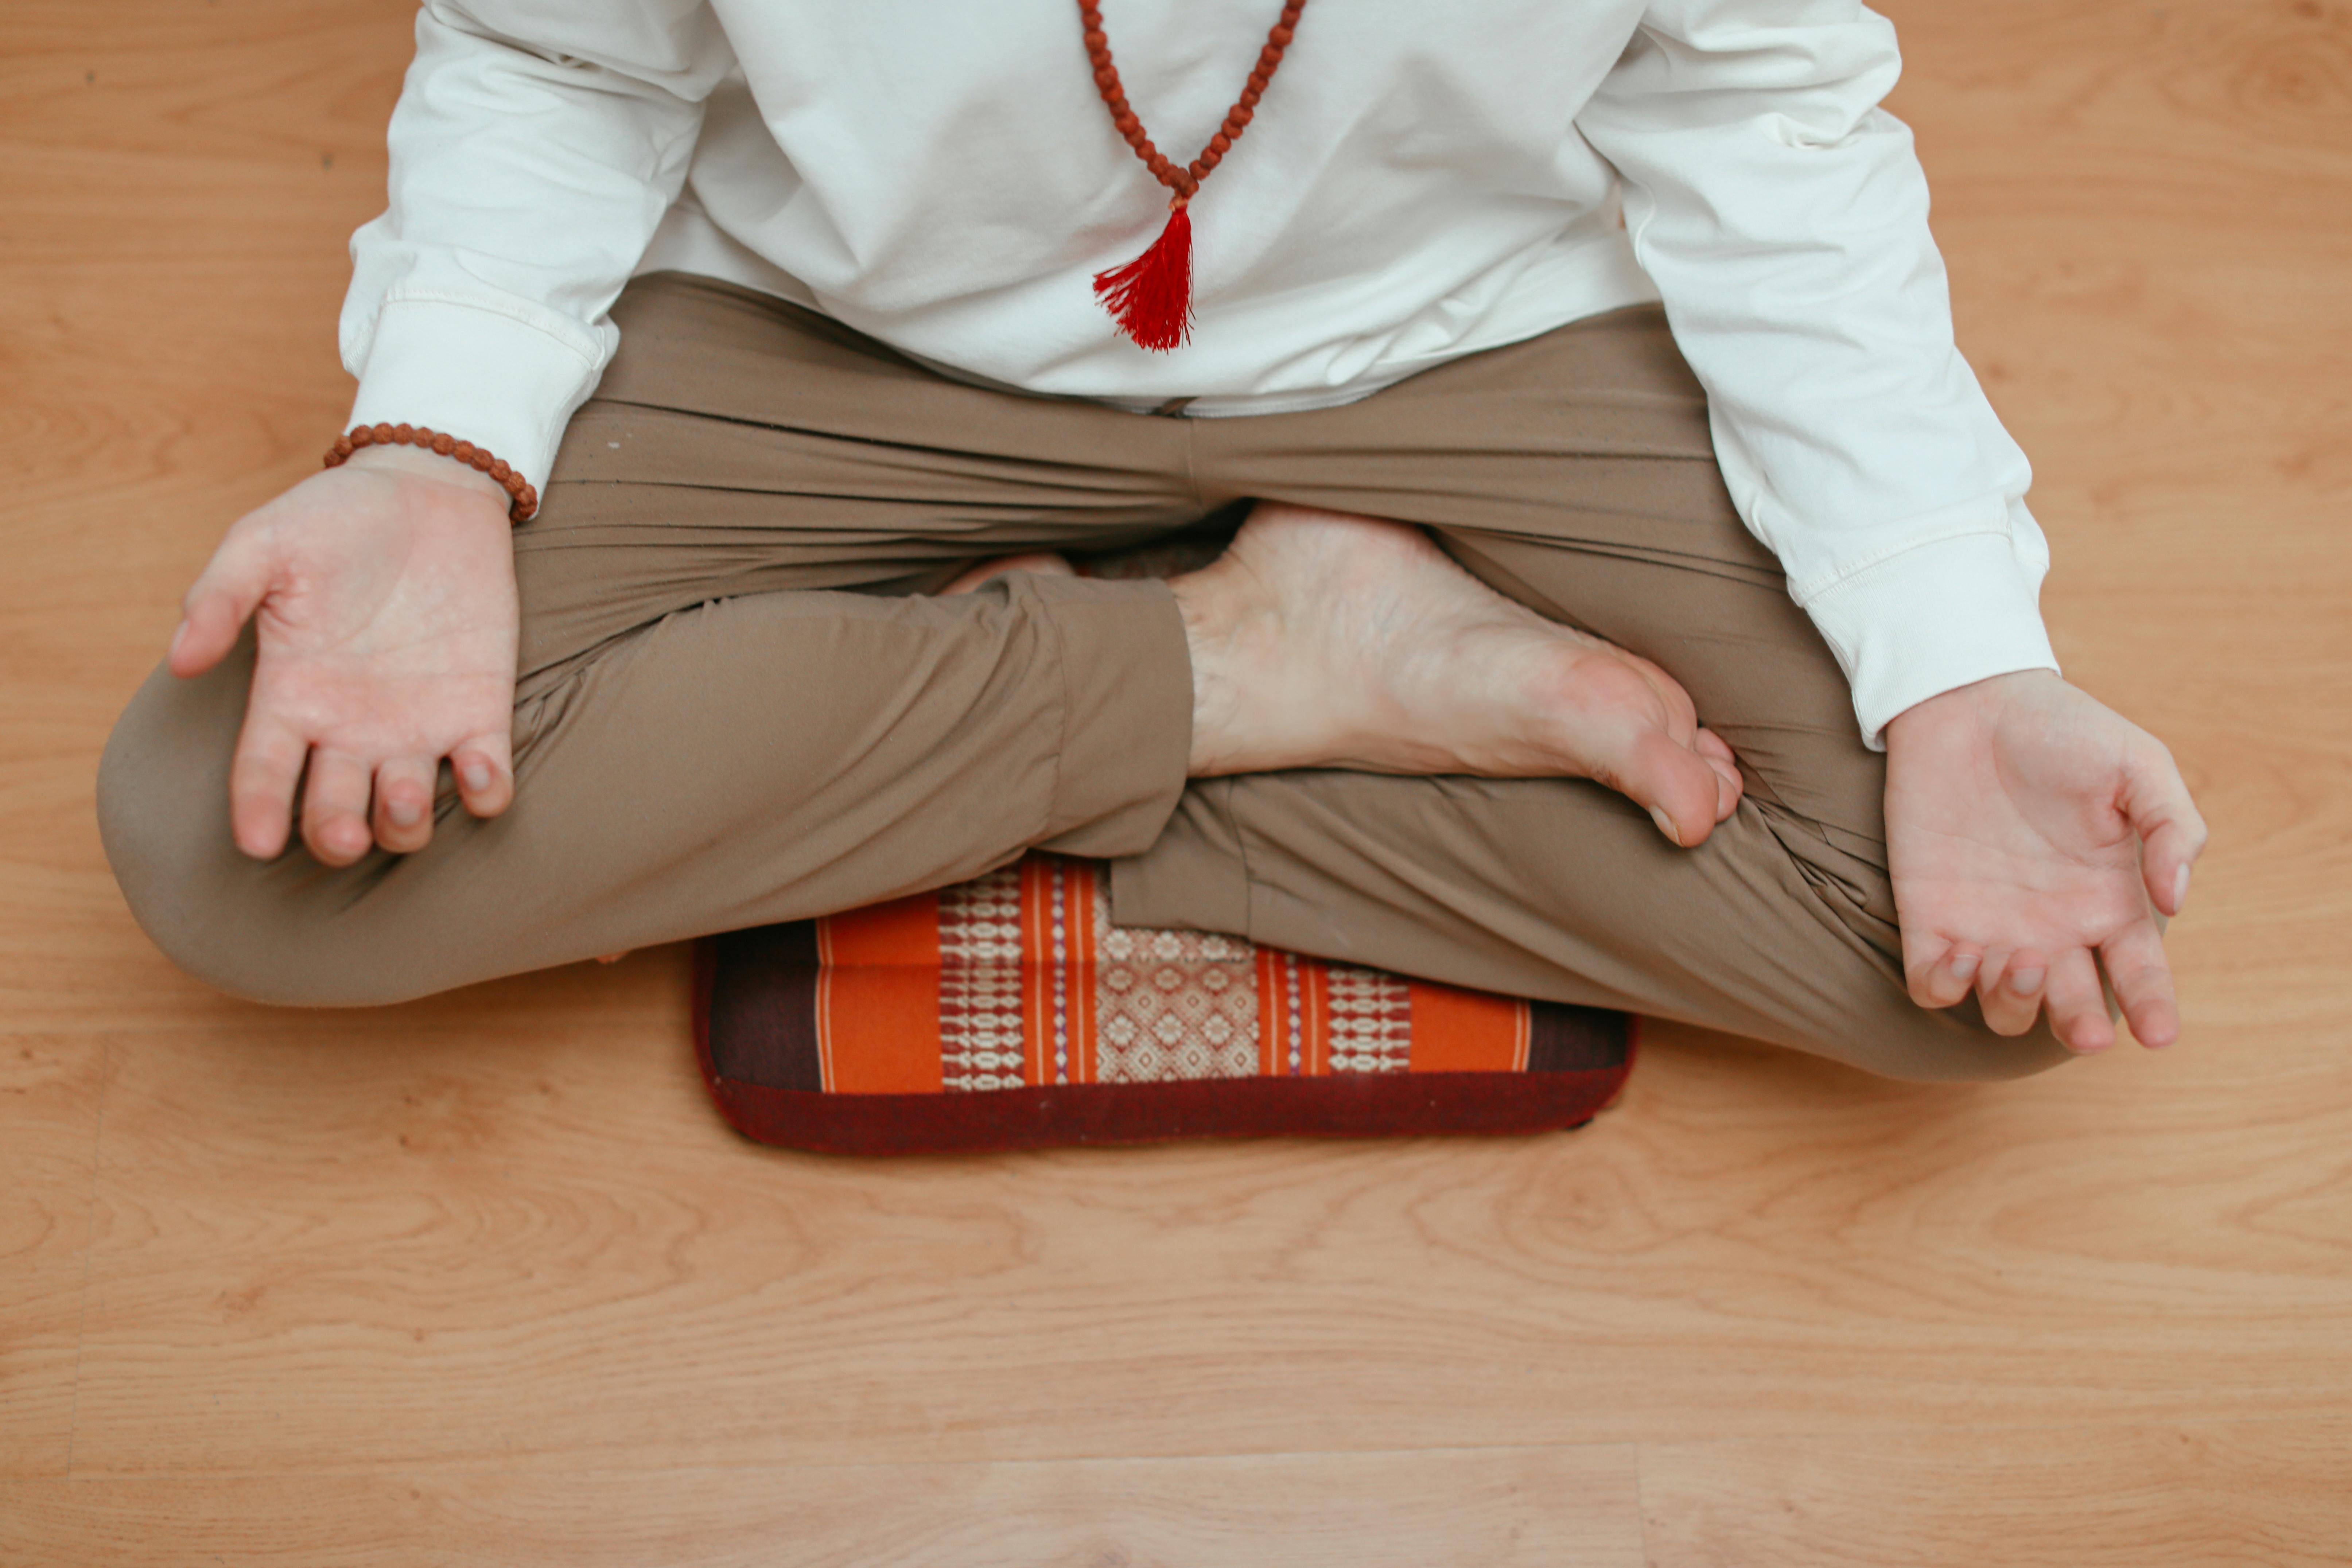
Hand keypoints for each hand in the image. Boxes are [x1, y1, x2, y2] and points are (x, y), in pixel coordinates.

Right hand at [169, 445, 521, 864]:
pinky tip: (478, 773)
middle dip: (337, 834)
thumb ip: (220, 596)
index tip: (256, 844)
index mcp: (291, 695)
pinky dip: (486, 791)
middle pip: (334, 811)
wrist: (429, 491)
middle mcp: (350, 727)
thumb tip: (178, 660)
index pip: (264, 773)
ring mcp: (417, 726)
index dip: (258, 812)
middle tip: (344, 834)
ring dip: (404, 822)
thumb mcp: (264, 542)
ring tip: (402, 797)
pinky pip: (486, 778)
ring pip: (405, 811)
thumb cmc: (335, 517)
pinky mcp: (479, 712)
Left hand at [1885, 670, 2206, 1051]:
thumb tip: (2175, 898)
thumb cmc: (2063, 731)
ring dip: (2015, 1003)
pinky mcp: (1929, 917)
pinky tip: (1962, 953)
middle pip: (2071, 1010)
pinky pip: (1933, 985)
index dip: (2153, 1010)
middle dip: (2079, 1028)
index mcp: (2108, 902)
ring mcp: (1989, 928)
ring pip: (2005, 1009)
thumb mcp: (2138, 764)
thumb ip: (2172, 827)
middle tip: (2084, 1026)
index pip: (2138, 975)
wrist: (1970, 702)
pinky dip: (1947, 986)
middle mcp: (2052, 929)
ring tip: (2021, 958)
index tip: (2159, 1033)